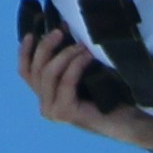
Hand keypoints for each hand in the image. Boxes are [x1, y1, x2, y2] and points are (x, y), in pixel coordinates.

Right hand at [15, 5, 136, 136]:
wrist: (127, 121)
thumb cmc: (109, 96)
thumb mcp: (82, 74)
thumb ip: (67, 62)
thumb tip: (61, 31)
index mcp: (46, 97)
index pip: (26, 72)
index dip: (25, 51)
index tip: (33, 33)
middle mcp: (45, 106)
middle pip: (36, 69)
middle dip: (47, 46)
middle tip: (61, 31)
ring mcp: (53, 111)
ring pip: (49, 73)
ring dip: (65, 54)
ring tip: (82, 45)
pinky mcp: (65, 112)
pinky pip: (66, 80)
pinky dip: (76, 65)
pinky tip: (88, 56)